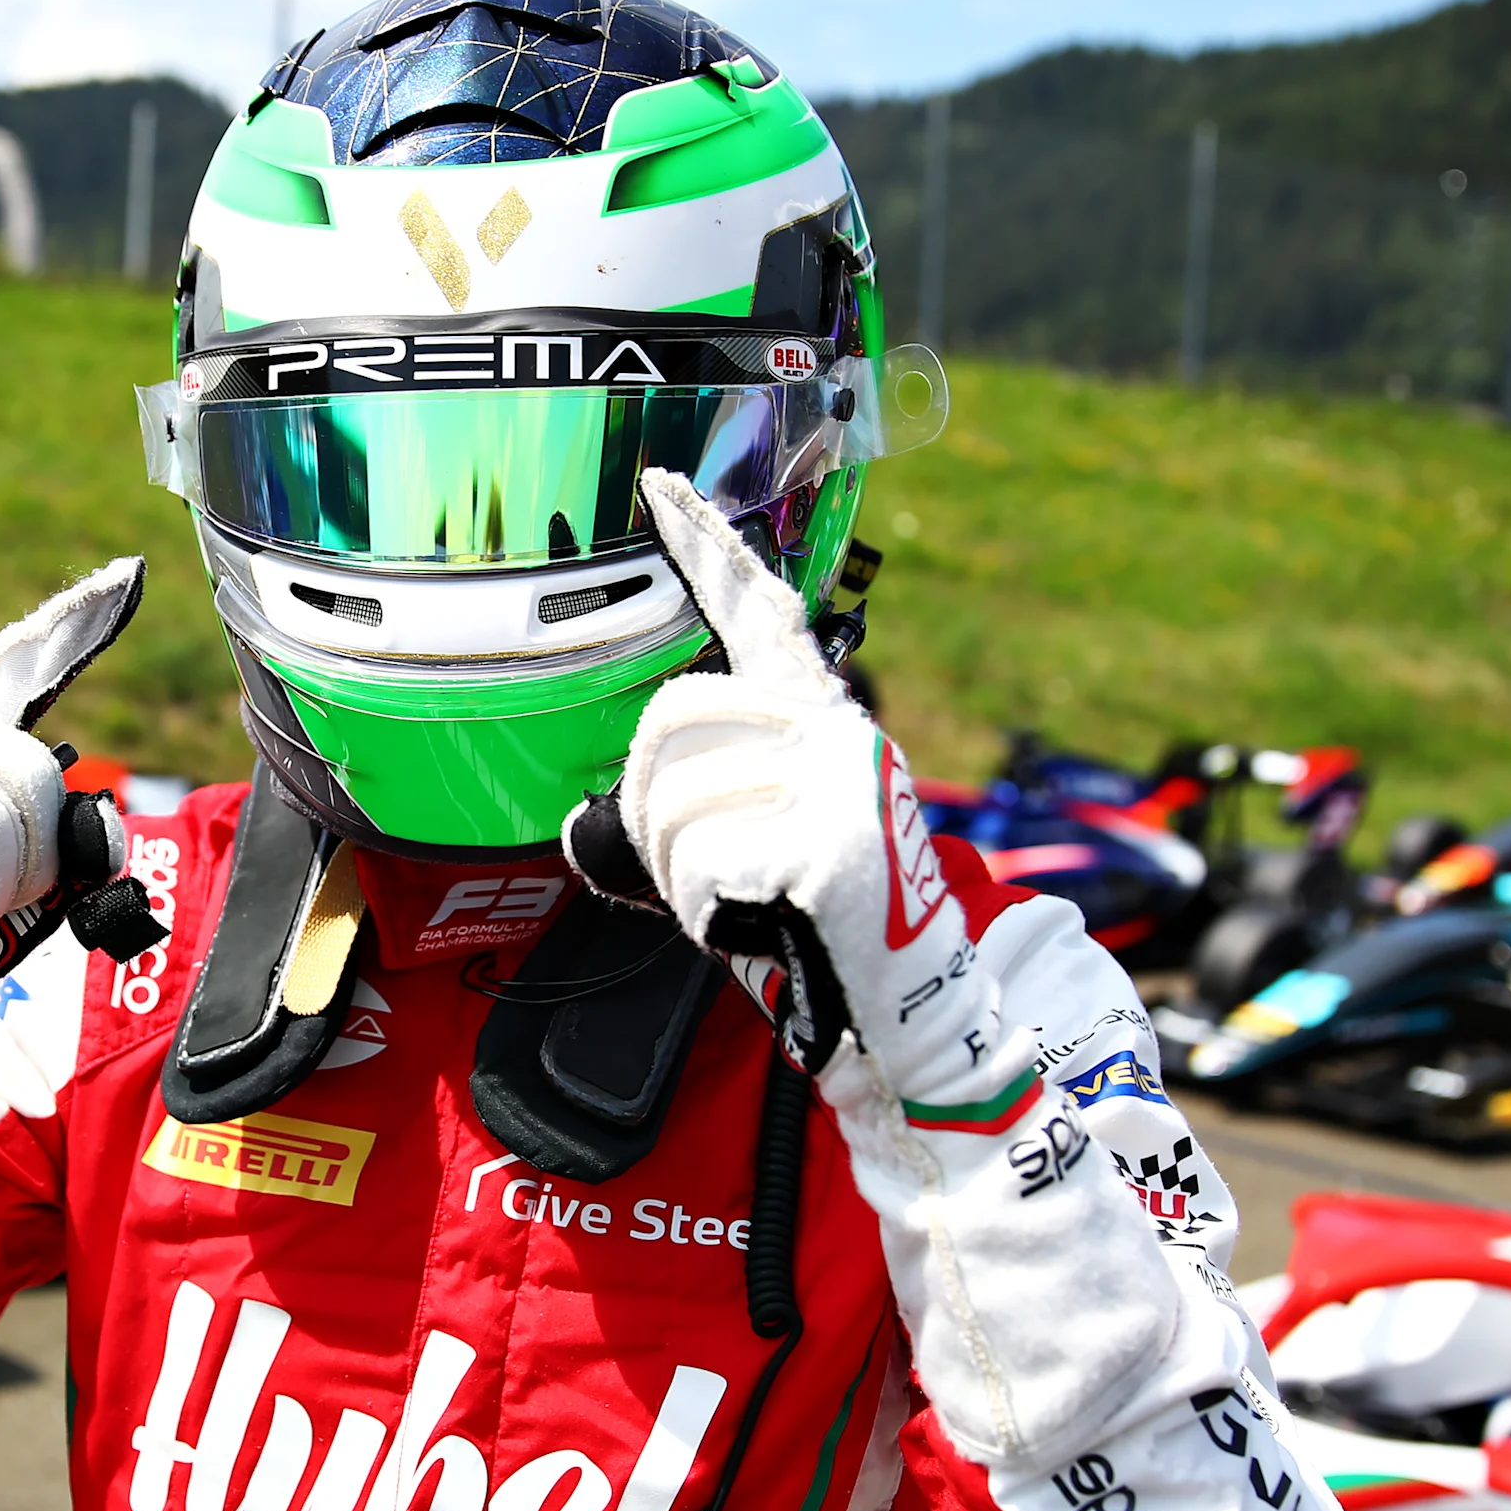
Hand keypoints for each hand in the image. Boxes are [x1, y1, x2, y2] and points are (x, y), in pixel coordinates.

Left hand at [617, 471, 1023, 1114]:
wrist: (911, 1024)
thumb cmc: (821, 942)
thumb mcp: (763, 846)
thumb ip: (710, 798)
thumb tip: (599, 823)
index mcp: (821, 724)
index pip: (758, 612)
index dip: (705, 546)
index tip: (658, 486)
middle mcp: (836, 733)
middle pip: (671, 722)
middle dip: (652, 810)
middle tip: (701, 874)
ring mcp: (838, 783)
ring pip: (675, 800)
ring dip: (681, 875)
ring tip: (747, 906)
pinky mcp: (830, 844)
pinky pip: (700, 867)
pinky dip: (709, 917)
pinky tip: (766, 930)